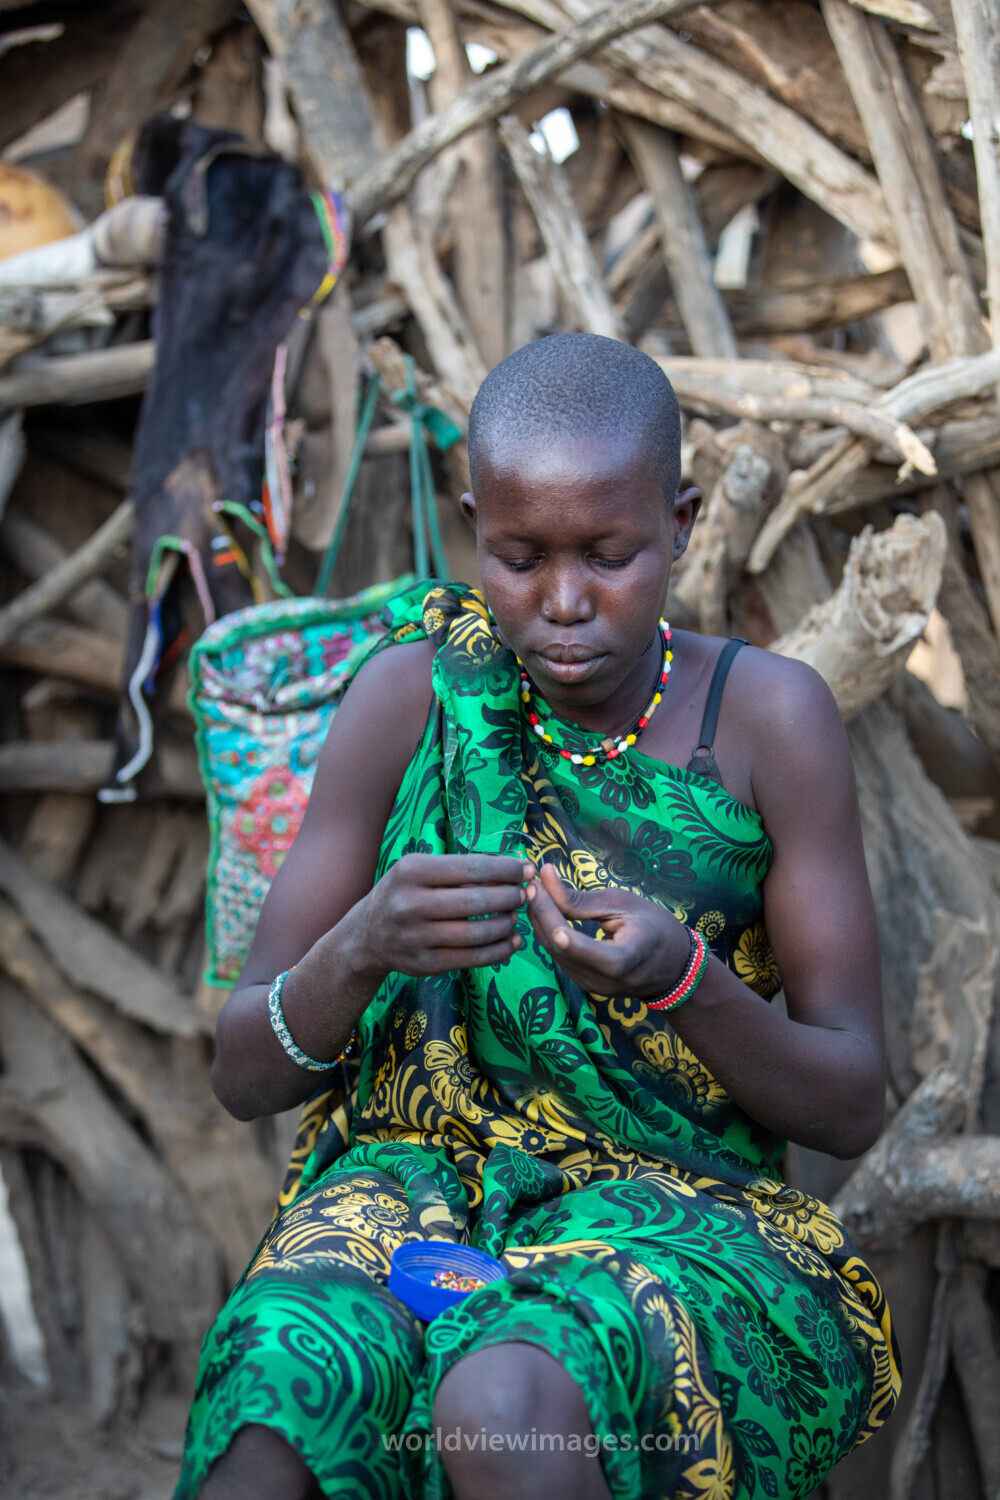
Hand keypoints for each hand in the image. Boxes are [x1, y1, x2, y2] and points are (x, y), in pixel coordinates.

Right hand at [355, 853, 534, 978]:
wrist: (368, 935)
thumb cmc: (404, 893)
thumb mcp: (420, 870)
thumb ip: (459, 868)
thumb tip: (511, 868)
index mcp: (412, 871)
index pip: (471, 868)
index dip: (505, 870)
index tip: (527, 870)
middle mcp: (410, 903)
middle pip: (476, 901)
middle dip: (509, 897)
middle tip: (524, 894)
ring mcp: (416, 937)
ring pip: (476, 933)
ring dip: (506, 924)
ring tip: (516, 917)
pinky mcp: (424, 964)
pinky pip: (472, 959)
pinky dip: (499, 951)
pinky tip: (511, 942)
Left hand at [525, 864, 689, 997]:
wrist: (673, 965)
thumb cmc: (654, 926)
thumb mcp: (622, 904)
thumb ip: (580, 898)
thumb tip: (545, 875)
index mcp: (622, 961)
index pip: (575, 944)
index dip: (550, 916)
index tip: (536, 886)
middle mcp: (602, 981)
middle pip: (558, 947)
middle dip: (540, 913)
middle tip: (531, 882)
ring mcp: (591, 987)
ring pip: (553, 952)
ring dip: (540, 921)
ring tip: (537, 892)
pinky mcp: (583, 984)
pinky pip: (559, 956)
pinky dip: (549, 932)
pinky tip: (546, 912)